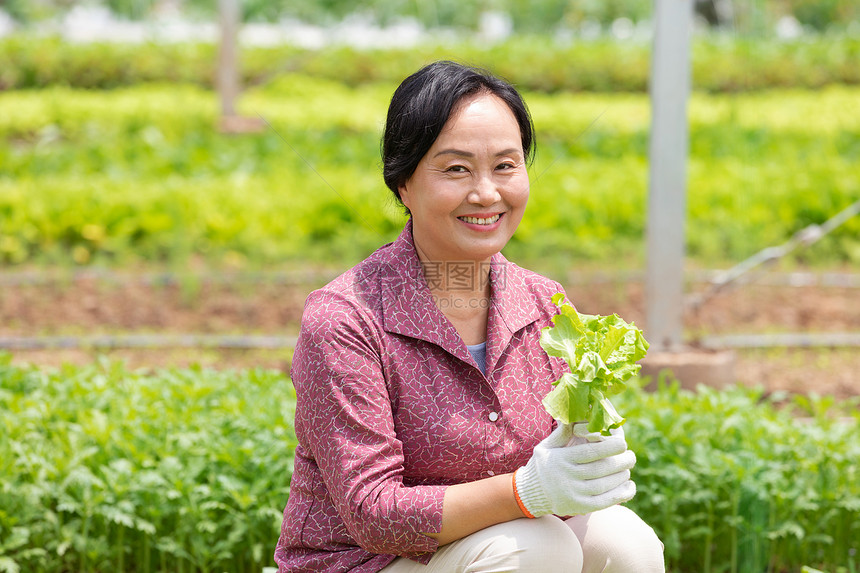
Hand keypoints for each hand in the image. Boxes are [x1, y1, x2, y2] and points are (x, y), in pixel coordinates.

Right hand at [513, 423, 635, 517]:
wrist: (530, 494)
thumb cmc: (542, 465)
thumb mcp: (546, 446)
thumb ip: (562, 432)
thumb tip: (575, 413)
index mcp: (561, 459)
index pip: (589, 452)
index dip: (609, 447)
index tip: (623, 443)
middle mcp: (567, 477)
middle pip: (601, 469)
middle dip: (621, 462)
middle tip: (631, 456)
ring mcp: (573, 494)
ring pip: (605, 485)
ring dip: (621, 476)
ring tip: (628, 469)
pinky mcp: (579, 507)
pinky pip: (605, 502)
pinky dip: (621, 494)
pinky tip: (630, 486)